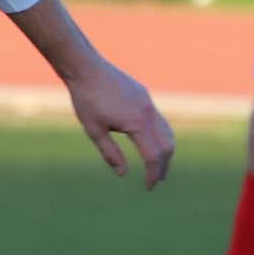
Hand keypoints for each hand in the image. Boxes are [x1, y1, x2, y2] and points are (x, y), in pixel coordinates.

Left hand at [63, 57, 173, 188]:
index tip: (148, 187)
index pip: (153, 156)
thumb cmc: (86, 99)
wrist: (86, 68)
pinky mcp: (144, 96)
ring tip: (157, 166)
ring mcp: (148, 103)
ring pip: (167, 132)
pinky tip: (149, 143)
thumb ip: (110, 153)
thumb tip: (123, 173)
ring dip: (165, 151)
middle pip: (167, 145)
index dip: (153, 174)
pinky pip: (159, 120)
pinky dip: (160, 136)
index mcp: (136, 123)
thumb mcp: (94, 130)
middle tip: (156, 181)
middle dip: (164, 165)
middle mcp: (148, 112)